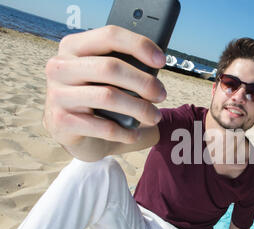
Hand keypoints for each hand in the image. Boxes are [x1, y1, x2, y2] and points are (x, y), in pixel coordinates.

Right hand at [43, 25, 166, 147]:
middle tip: (161, 94)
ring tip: (154, 116)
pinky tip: (134, 134)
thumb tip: (155, 63)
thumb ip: (125, 65)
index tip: (161, 60)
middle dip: (143, 82)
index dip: (140, 46)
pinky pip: (103, 126)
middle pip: (110, 67)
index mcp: (73, 47)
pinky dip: (125, 132)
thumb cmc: (98, 97)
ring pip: (108, 96)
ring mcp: (57, 95)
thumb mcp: (107, 77)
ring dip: (139, 108)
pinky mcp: (61, 123)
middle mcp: (60, 67)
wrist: (74, 133)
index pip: (109, 35)